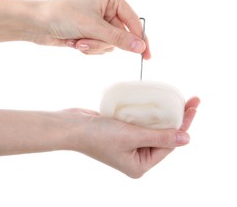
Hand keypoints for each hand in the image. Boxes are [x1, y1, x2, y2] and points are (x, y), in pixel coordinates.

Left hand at [34, 0, 149, 56]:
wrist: (37, 23)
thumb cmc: (63, 16)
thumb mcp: (94, 27)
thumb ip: (119, 39)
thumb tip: (140, 47)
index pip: (133, 21)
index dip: (140, 39)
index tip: (146, 56)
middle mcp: (106, 8)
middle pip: (120, 35)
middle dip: (102, 42)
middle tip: (86, 42)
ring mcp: (97, 21)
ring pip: (109, 44)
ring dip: (94, 46)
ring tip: (78, 41)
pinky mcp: (89, 32)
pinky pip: (99, 47)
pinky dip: (88, 48)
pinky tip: (74, 43)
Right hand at [65, 97, 199, 177]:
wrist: (71, 127)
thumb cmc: (98, 135)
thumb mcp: (132, 136)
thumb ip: (159, 137)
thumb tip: (186, 138)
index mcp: (139, 164)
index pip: (168, 144)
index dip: (182, 125)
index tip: (193, 107)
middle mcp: (135, 156)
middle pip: (162, 135)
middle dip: (175, 118)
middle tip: (190, 100)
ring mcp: (127, 144)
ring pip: (151, 127)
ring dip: (162, 114)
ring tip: (176, 99)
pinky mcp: (120, 131)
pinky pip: (139, 122)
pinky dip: (146, 112)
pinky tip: (155, 102)